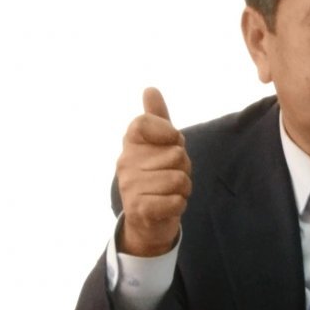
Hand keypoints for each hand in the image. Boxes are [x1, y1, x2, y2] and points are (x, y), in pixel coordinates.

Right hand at [116, 87, 191, 256]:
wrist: (148, 221)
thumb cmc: (157, 175)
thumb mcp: (159, 144)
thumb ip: (157, 117)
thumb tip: (150, 88)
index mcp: (130, 143)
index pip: (144, 122)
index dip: (167, 132)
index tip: (170, 143)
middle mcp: (125, 162)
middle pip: (176, 154)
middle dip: (183, 167)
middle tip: (170, 176)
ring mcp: (129, 186)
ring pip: (180, 179)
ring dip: (183, 188)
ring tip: (169, 192)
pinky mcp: (139, 209)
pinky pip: (176, 200)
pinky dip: (179, 204)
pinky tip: (168, 206)